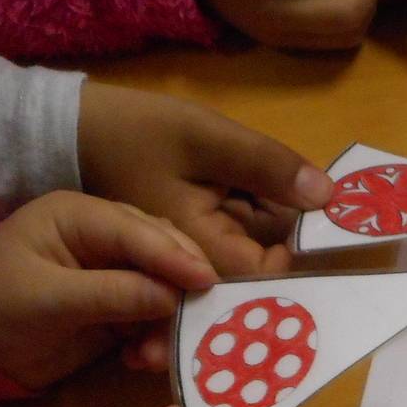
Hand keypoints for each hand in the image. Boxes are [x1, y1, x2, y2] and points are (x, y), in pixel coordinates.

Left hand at [0, 191, 215, 388]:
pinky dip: (155, 339)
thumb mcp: (46, 300)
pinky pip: (153, 318)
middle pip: (163, 253)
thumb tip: (173, 297)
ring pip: (164, 289)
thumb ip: (110, 294)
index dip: (175, 255)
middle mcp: (103, 238)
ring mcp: (113, 273)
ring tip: (155, 357)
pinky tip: (141, 360)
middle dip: (180, 289)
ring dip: (168, 322)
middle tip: (200, 320)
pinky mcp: (118, 307)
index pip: (138, 230)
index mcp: (79, 217)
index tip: (208, 281)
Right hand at [77, 82, 329, 277]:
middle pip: (267, 267)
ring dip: (277, 220)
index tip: (323, 211)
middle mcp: (201, 269)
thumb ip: (265, 166)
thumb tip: (327, 195)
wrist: (80, 132)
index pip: (267, 275)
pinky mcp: (200, 239)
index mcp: (199, 255)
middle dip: (292, 232)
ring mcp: (199, 257)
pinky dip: (258, 213)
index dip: (302, 248)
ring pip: (258, 249)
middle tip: (311, 192)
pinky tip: (262, 185)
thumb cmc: (137, 131)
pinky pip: (242, 237)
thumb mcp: (206, 138)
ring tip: (275, 184)